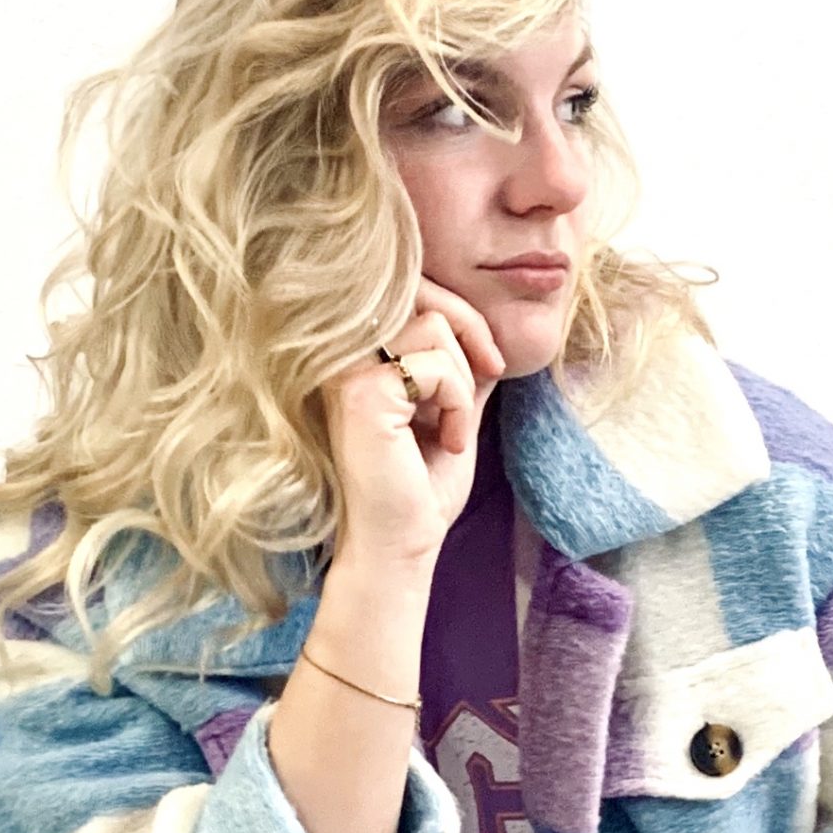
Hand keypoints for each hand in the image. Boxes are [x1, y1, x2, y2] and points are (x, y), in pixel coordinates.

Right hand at [311, 275, 508, 567]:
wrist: (401, 544)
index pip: (411, 288)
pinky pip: (435, 364)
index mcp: (358, 353)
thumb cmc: (420, 486)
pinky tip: (448, 442)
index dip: (461, 314)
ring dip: (462, 377)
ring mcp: (346, 370)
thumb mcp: (451, 409)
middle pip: (421, 289)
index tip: (490, 363)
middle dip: (470, 328)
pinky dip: (458, 402)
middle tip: (489, 373)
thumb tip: (487, 324)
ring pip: (433, 324)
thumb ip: (461, 364)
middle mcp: (342, 353)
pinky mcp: (362, 394)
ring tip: (452, 427)